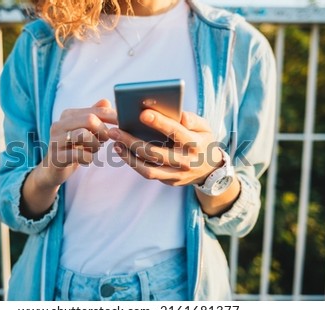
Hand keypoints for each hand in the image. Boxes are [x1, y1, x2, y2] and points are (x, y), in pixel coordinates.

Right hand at [34, 99, 116, 188]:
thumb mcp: (84, 130)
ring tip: (93, 150)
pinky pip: (79, 154)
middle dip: (103, 131)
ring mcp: (56, 141)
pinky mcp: (56, 157)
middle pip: (89, 120)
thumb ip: (94, 115)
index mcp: (68, 115)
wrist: (53, 169)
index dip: (112, 116)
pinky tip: (86, 159)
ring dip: (95, 145)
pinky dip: (88, 158)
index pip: (95, 111)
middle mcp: (59, 125)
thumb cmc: (73, 147)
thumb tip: (106, 101)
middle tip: (105, 140)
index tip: (124, 122)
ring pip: (84, 134)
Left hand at [108, 109, 222, 185]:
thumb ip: (193, 119)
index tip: (142, 113)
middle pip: (154, 152)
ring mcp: (176, 174)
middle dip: (132, 141)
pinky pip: (149, 173)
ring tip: (115, 143)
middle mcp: (185, 161)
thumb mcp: (205, 127)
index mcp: (195, 144)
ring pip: (148, 169)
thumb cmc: (202, 141)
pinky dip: (133, 163)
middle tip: (114, 130)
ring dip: (128, 156)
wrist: (211, 170)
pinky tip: (122, 151)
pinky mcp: (169, 181)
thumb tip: (180, 116)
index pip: (175, 132)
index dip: (159, 122)